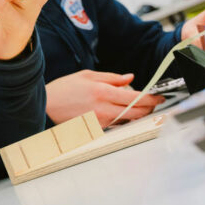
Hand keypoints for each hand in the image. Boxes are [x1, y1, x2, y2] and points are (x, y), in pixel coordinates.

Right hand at [46, 70, 163, 127]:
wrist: (45, 106)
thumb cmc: (63, 89)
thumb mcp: (87, 75)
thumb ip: (112, 77)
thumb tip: (130, 78)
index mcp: (103, 92)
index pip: (136, 98)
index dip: (152, 98)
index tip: (159, 97)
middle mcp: (104, 108)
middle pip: (137, 112)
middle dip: (149, 108)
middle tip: (153, 103)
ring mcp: (101, 121)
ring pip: (129, 120)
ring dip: (137, 114)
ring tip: (136, 106)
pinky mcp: (97, 129)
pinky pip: (117, 124)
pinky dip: (123, 119)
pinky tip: (120, 112)